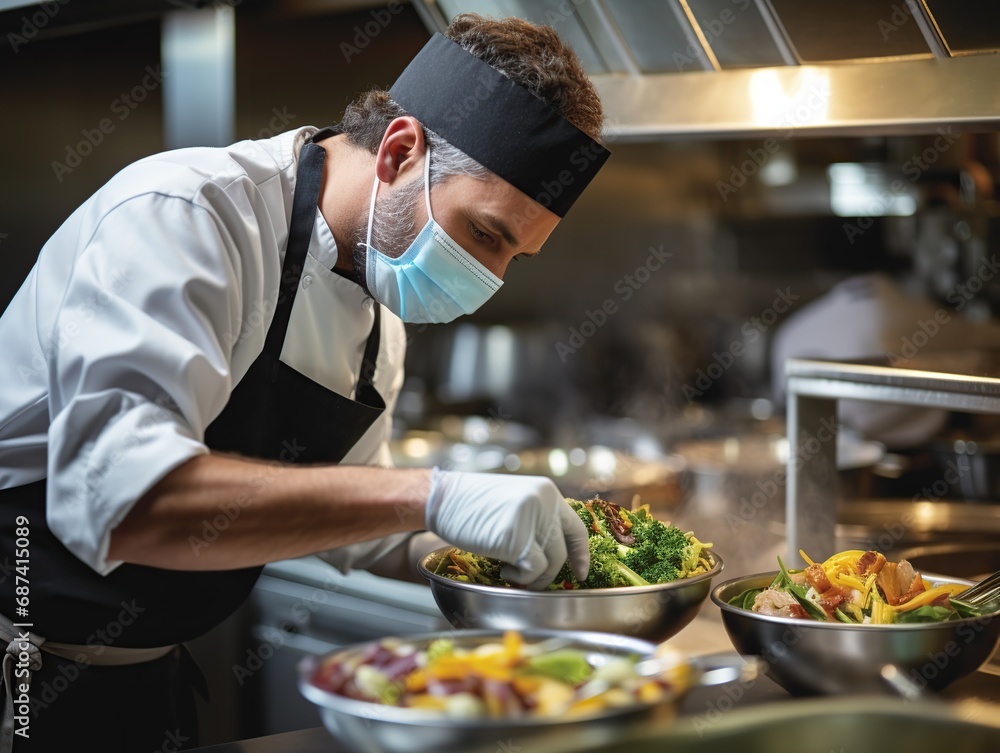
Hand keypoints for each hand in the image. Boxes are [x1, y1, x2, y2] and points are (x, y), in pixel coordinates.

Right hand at [424, 468, 589, 589]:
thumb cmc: (471, 503)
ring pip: (551, 563)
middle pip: (562, 550)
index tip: (581, 572)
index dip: (581, 554)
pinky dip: (521, 578)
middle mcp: (544, 503)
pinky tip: (504, 570)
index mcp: (547, 492)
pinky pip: (532, 570)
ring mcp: (532, 520)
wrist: (442, 497)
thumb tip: (551, 550)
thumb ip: (536, 518)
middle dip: (550, 573)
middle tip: (532, 581)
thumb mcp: (514, 501)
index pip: (576, 528)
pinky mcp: (516, 538)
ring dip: (534, 578)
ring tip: (512, 572)